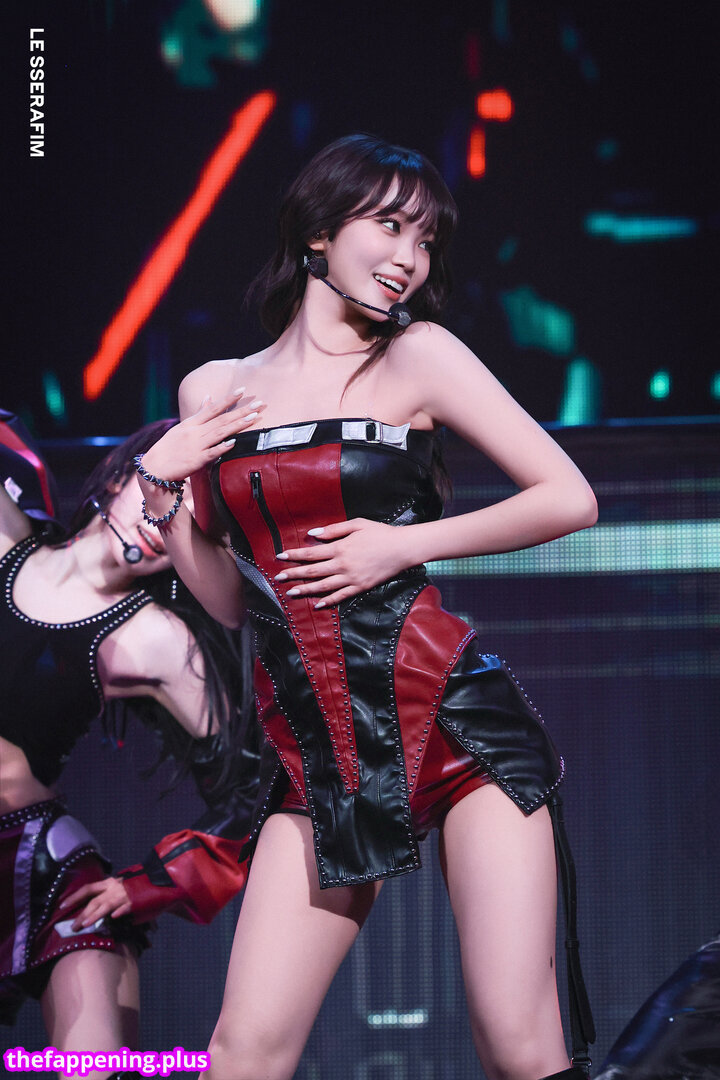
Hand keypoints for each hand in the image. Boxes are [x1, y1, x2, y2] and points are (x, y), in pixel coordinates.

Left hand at [59, 876, 132, 929]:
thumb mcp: (118, 886)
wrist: (156, 881)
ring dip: (95, 915)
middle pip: (94, 901)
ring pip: (106, 905)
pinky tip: (113, 918)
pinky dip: (119, 912)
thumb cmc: (134, 886)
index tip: (62, 905)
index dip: (74, 897)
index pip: (87, 889)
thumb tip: (91, 909)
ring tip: (85, 925)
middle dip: (82, 914)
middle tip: (73, 927)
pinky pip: (125, 907)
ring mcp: (124, 895)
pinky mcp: (134, 901)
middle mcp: (114, 888)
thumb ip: (106, 895)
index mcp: (108, 883)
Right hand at [139, 389, 262, 483]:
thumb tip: (209, 397)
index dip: (229, 399)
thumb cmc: (169, 447)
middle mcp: (195, 432)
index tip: (243, 390)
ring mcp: (196, 446)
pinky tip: (234, 442)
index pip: (213, 408)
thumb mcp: (182, 427)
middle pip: (221, 419)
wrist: (155, 467)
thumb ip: (198, 414)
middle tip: (259, 404)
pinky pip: (212, 453)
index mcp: (191, 423)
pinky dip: (222, 447)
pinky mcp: (197, 461)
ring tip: (253, 417)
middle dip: (241, 410)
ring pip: (220, 433)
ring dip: (237, 425)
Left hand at [274, 518, 412, 606]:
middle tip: (278, 578)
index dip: (294, 555)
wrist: (402, 548)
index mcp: (340, 548)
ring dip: (305, 590)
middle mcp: (343, 565)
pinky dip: (328, 601)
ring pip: (323, 586)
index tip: (280, 557)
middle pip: (312, 571)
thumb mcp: (357, 524)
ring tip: (290, 593)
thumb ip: (334, 529)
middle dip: (293, 574)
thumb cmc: (380, 533)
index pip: (311, 553)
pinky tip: (317, 604)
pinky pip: (341, 596)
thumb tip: (313, 534)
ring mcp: (351, 578)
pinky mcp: (360, 587)